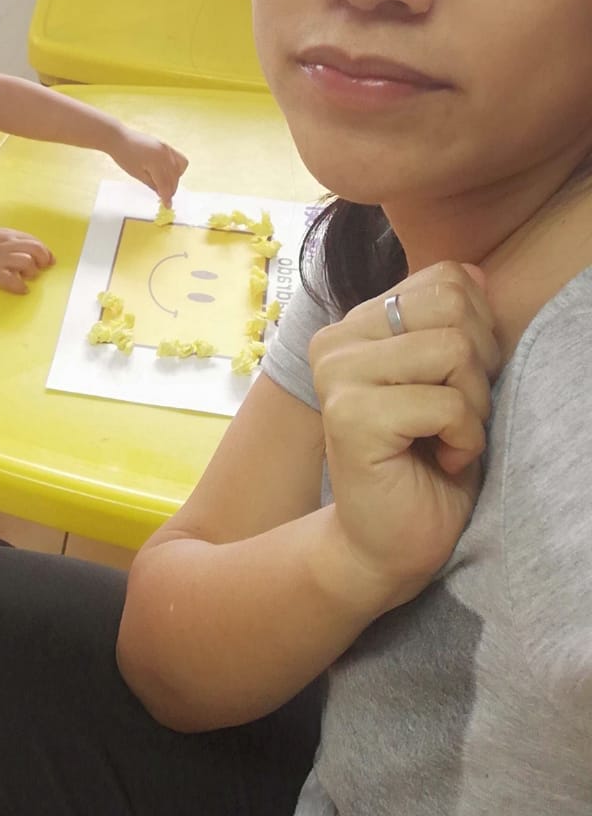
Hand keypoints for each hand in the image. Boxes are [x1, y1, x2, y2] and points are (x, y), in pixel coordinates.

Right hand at [0, 229, 54, 294]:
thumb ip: (11, 240)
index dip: (45, 250)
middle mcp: (6, 244)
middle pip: (35, 249)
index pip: (34, 240)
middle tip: (43, 268)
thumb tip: (30, 249)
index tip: (49, 259)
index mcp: (7, 234)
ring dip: (32, 272)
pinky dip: (21, 287)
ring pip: (27, 262)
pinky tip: (21, 289)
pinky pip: (14, 281)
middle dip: (44, 259)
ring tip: (26, 277)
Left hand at [110, 126, 188, 206]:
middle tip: (164, 197)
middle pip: (174, 178)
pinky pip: (178, 159)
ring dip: (175, 179)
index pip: (165, 184)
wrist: (119, 138)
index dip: (167, 197)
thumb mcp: (137, 174)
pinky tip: (167, 174)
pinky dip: (176, 168)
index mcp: (156, 162)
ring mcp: (167, 148)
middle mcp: (165, 154)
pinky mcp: (166, 145)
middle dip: (171, 189)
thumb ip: (152, 184)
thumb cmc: (124, 156)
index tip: (168, 206)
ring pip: (180, 168)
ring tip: (164, 185)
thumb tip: (162, 193)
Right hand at [310, 261, 500, 608]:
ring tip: (447, 439)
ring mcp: (337, 376)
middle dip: (479, 368)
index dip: (478, 332)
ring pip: (453, 351)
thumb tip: (475, 271)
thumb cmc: (426, 462)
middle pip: (453, 307)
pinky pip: (447, 404)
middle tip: (456, 417)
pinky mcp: (350, 416)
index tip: (457, 385)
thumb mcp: (450, 379)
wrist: (388, 544)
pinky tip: (439, 461)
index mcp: (356, 324)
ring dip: (473, 408)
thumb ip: (453, 323)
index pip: (445, 280)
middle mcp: (335, 340)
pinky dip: (465, 440)